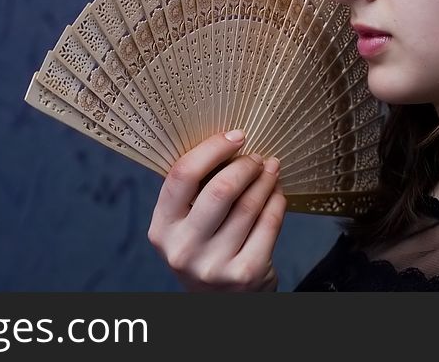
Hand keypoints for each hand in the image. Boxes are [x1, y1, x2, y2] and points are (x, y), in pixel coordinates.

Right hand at [147, 129, 286, 290]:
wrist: (218, 301)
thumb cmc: (202, 249)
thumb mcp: (183, 225)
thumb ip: (194, 192)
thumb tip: (228, 143)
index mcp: (161, 229)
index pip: (182, 176)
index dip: (212, 149)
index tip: (235, 136)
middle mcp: (183, 249)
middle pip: (220, 189)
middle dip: (245, 165)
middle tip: (256, 156)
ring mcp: (214, 265)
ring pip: (249, 206)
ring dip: (265, 180)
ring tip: (270, 169)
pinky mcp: (245, 274)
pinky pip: (269, 225)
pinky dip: (277, 202)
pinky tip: (277, 193)